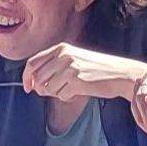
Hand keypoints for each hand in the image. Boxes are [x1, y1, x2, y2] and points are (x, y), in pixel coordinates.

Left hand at [23, 43, 146, 103]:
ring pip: (48, 89)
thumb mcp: (74, 60)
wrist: (120, 74)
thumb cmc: (97, 70)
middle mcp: (63, 55)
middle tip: (59, 90)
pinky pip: (61, 95)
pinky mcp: (76, 80)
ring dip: (58, 93)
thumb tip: (34, 84)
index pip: (33, 62)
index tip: (27, 88)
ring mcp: (69, 67)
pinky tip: (81, 90)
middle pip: (38, 78)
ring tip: (74, 87)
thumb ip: (54, 67)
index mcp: (61, 48)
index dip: (26, 77)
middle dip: (43, 89)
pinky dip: (68, 97)